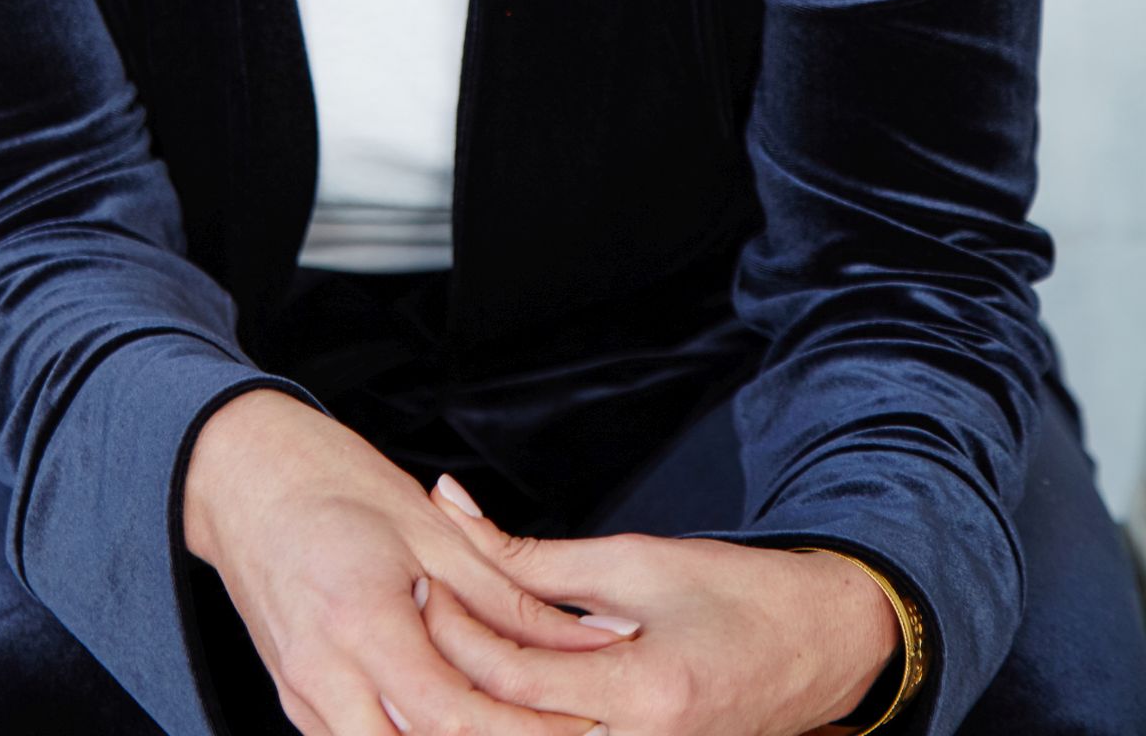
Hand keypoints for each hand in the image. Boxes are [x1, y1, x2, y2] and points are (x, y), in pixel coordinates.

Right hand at [183, 390, 637, 735]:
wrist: (242, 473)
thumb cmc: (331, 482)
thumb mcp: (430, 529)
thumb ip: (509, 598)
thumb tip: (593, 637)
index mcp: (359, 622)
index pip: (453, 716)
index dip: (525, 732)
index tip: (583, 723)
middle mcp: (322, 675)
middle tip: (559, 729)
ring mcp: (302, 697)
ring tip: (517, 721)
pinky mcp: (297, 703)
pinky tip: (458, 720)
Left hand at [419, 473, 901, 735]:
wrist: (823, 645)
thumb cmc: (737, 593)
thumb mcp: (634, 560)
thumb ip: (537, 561)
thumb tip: (453, 513)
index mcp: (645, 693)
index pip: (518, 678)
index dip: (458, 632)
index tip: (420, 586)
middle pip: (512, 732)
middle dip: (450, 685)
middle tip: (403, 633)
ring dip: (475, 713)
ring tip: (425, 666)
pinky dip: (517, 727)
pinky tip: (479, 698)